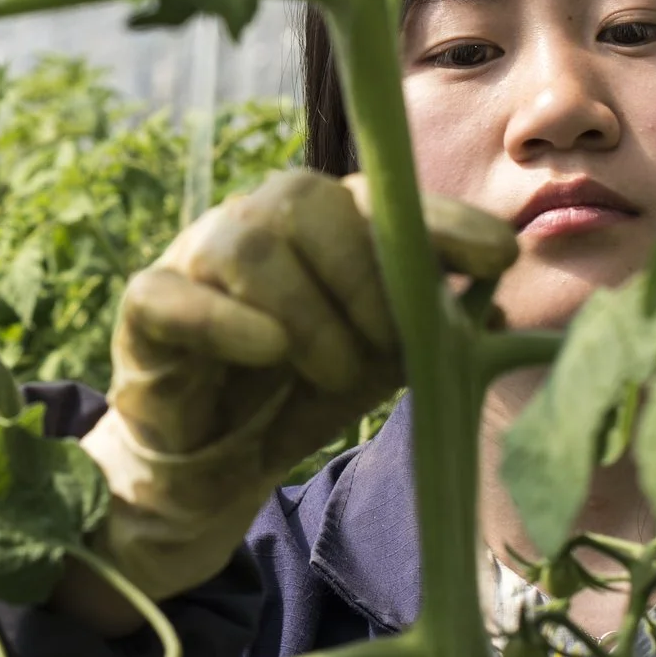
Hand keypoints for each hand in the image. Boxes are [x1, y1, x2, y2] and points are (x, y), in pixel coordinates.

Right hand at [71, 170, 516, 614]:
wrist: (217, 459)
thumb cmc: (304, 390)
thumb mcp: (386, 360)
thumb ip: (438, 327)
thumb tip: (508, 310)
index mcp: (326, 222)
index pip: (385, 197)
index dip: (443, 220)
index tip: (501, 260)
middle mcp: (260, 221)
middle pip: (306, 198)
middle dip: (363, 274)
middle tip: (388, 346)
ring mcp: (197, 256)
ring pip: (247, 244)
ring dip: (306, 312)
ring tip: (332, 373)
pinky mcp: (147, 307)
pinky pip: (172, 294)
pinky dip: (225, 322)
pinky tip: (268, 351)